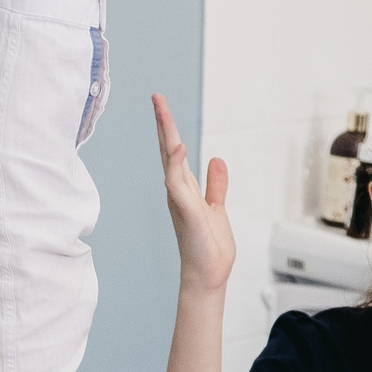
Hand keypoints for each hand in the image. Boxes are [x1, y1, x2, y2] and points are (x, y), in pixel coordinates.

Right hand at [153, 94, 232, 295]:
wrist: (208, 274)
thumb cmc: (208, 247)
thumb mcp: (216, 207)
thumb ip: (215, 184)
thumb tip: (215, 160)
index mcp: (184, 188)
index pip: (174, 152)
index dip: (168, 128)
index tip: (162, 105)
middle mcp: (177, 190)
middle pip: (167, 149)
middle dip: (162, 123)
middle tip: (156, 97)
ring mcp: (179, 199)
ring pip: (169, 160)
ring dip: (166, 134)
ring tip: (161, 109)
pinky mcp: (186, 210)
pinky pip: (177, 182)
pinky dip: (175, 163)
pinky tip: (176, 145)